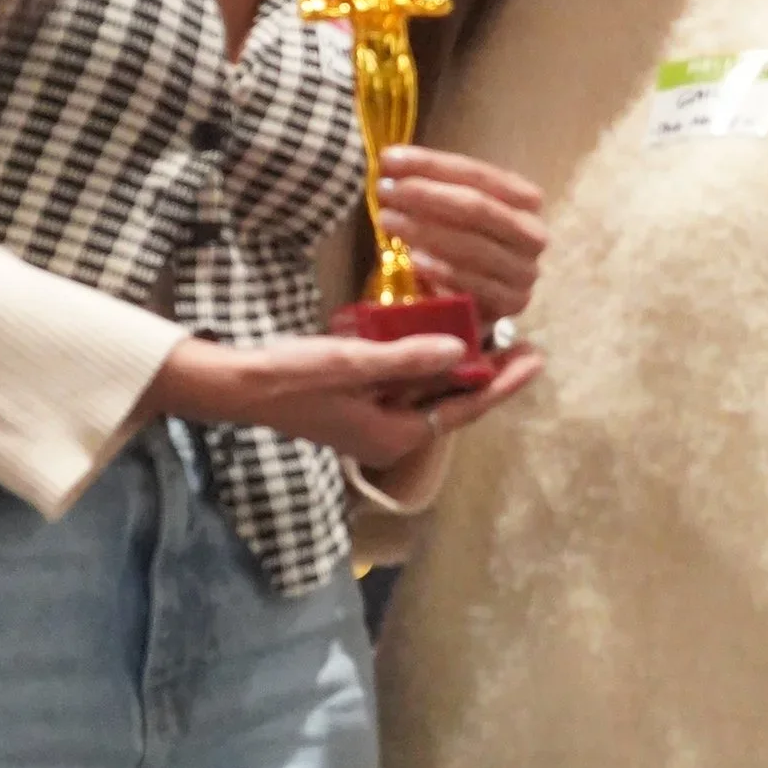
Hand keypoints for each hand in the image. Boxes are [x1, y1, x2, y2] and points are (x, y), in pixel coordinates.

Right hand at [139, 330, 532, 470]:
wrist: (231, 387)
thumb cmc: (288, 378)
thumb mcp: (351, 363)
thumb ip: (407, 358)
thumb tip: (462, 349)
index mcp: (393, 436)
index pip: (462, 409)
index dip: (501, 383)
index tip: (535, 357)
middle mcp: (387, 435)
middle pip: (449, 403)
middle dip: (485, 373)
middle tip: (522, 341)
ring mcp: (370, 420)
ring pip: (426, 392)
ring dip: (454, 364)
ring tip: (488, 331)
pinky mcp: (355, 403)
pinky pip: (401, 383)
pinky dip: (420, 360)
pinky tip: (432, 331)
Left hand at [375, 146, 548, 321]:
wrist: (480, 304)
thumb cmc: (463, 248)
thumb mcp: (452, 213)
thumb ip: (431, 187)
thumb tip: (391, 162)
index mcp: (525, 199)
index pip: (478, 174)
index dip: (432, 164)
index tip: (389, 159)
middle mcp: (532, 233)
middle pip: (478, 207)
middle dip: (426, 195)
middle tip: (385, 189)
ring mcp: (525, 271)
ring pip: (474, 246)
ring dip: (426, 231)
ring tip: (387, 220)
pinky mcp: (513, 304)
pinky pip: (475, 285)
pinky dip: (443, 271)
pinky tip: (414, 260)